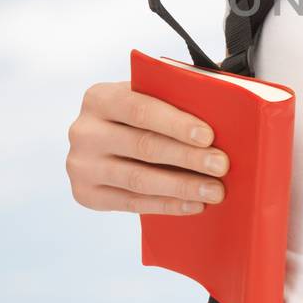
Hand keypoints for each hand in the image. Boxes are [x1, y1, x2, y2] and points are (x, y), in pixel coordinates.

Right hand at [66, 81, 228, 215]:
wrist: (104, 142)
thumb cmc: (139, 116)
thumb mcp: (146, 98)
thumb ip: (170, 101)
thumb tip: (217, 116)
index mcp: (98, 98)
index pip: (140, 109)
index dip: (175, 124)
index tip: (208, 136)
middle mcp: (84, 132)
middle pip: (142, 146)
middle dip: (187, 157)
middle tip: (221, 165)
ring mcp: (81, 166)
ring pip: (139, 179)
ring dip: (182, 186)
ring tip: (215, 191)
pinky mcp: (86, 194)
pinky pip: (132, 203)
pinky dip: (167, 205)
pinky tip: (194, 204)